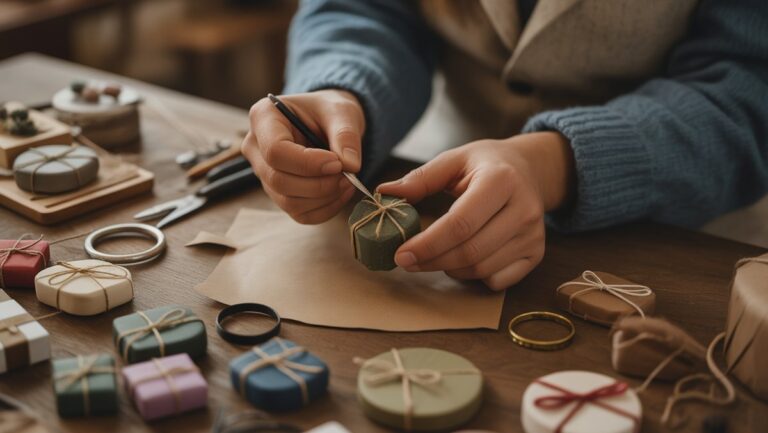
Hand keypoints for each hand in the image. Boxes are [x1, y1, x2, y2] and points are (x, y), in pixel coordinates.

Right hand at [243, 90, 364, 223]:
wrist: (329, 122)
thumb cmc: (330, 111)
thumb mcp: (342, 112)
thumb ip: (346, 135)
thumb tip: (351, 166)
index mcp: (263, 117)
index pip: (275, 151)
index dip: (308, 163)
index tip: (337, 162)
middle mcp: (256, 148)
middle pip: (278, 180)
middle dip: (318, 185)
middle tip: (348, 176)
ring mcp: (265, 174)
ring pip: (288, 201)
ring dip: (324, 198)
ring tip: (348, 182)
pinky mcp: (279, 194)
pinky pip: (299, 214)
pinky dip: (325, 209)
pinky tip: (341, 193)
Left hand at [378, 132, 574, 289]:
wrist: (531, 170)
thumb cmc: (487, 165)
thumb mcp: (454, 160)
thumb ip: (420, 179)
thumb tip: (384, 193)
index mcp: (501, 180)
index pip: (460, 223)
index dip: (427, 244)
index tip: (400, 253)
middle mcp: (524, 209)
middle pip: (470, 251)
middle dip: (432, 261)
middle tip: (406, 261)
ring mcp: (534, 234)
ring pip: (482, 269)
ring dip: (449, 269)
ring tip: (433, 256)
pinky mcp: (537, 253)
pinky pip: (498, 280)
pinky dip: (474, 277)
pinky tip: (462, 260)